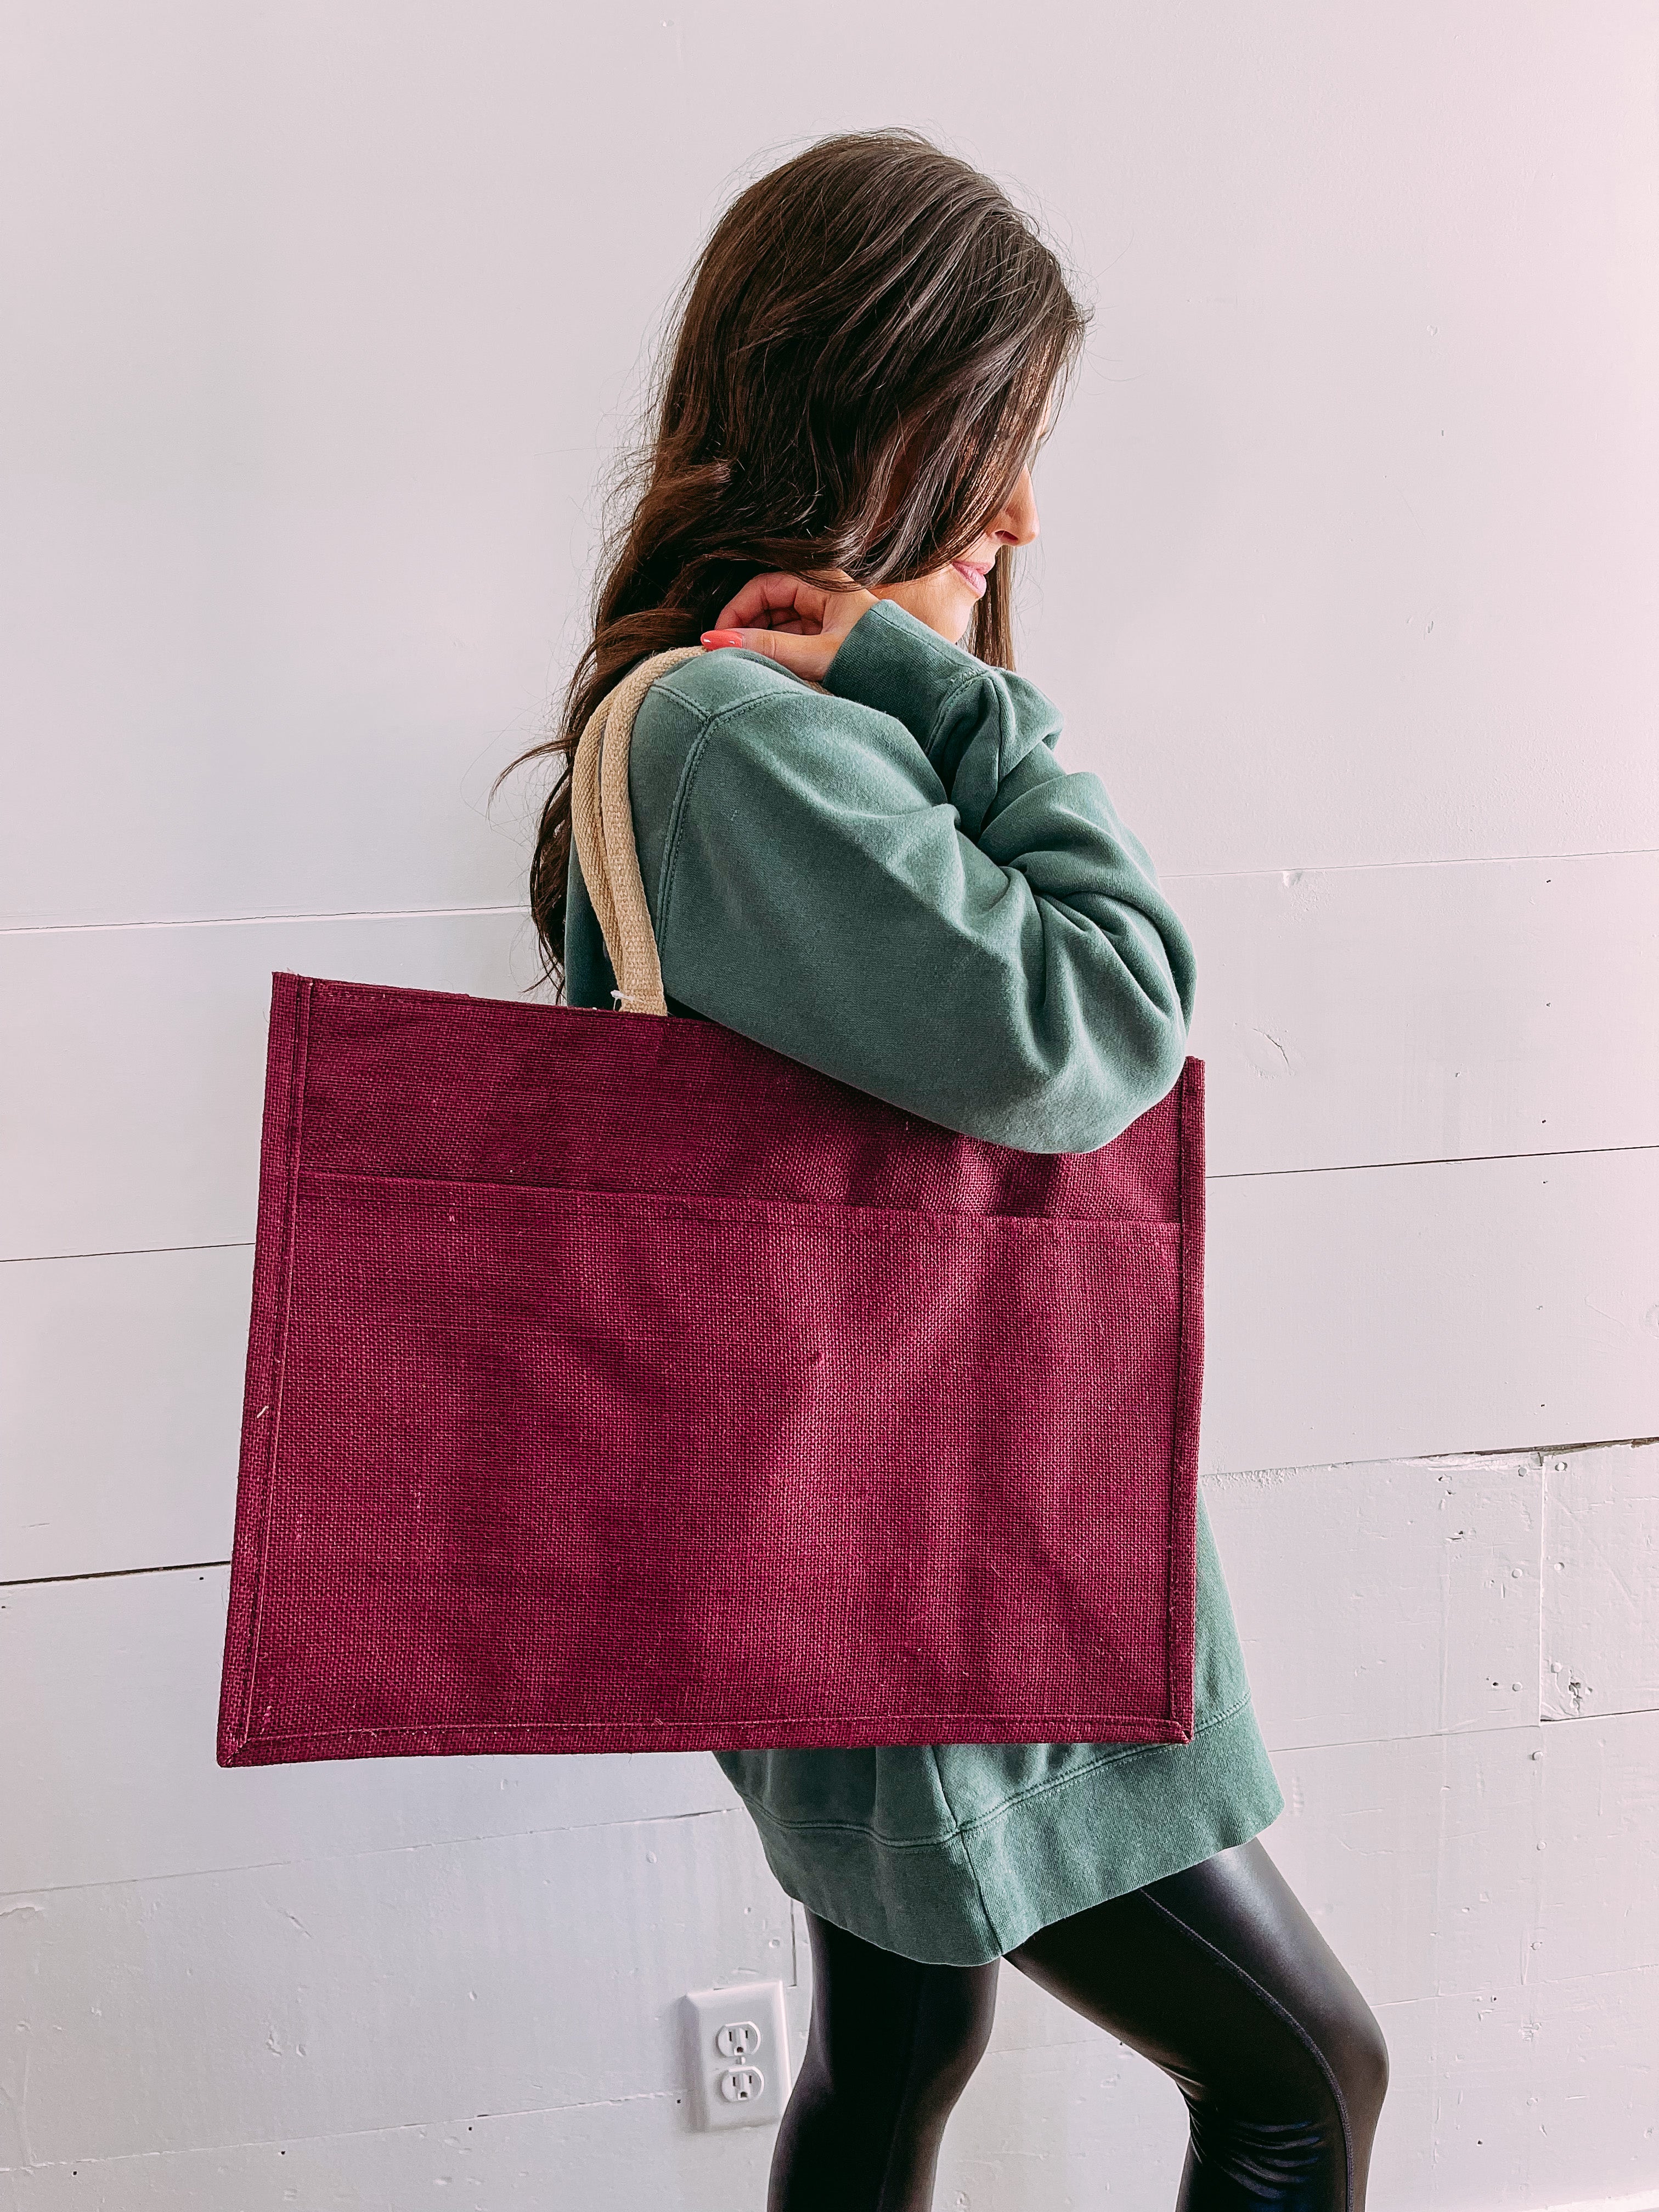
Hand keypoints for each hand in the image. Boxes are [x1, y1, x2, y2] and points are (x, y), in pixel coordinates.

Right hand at [702, 570, 879, 681]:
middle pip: (768, 603)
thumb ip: (769, 648)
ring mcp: (826, 614)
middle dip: (745, 627)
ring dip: (760, 641)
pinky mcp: (828, 635)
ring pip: (778, 622)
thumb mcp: (819, 655)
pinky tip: (767, 668)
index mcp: (824, 583)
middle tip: (727, 655)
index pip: (764, 586)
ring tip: (746, 665)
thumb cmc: (877, 662)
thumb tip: (715, 641)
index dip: (736, 610)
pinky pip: (792, 637)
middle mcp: (823, 593)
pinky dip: (776, 651)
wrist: (916, 684)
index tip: (718, 638)